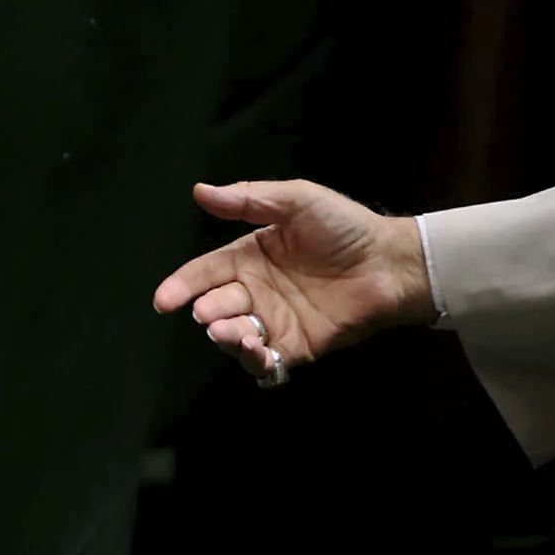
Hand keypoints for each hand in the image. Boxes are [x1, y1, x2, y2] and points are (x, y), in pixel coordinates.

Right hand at [153, 180, 435, 381]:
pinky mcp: (298, 347)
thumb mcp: (296, 201)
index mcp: (250, 257)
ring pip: (236, 337)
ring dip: (226, 337)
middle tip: (208, 314)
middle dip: (208, 312)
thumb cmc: (345, 226)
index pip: (206, 273)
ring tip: (228, 332)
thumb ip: (248, 200)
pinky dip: (254, 363)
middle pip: (217, 306)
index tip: (165, 299)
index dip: (183, 285)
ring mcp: (276, 321)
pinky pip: (267, 362)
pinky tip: (256, 351)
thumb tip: (200, 191)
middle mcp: (257, 291)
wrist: (390, 262)